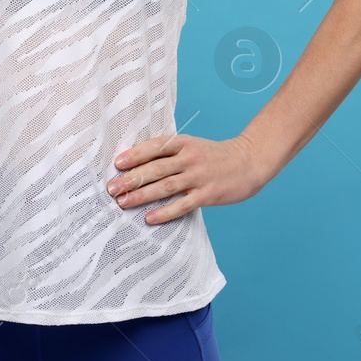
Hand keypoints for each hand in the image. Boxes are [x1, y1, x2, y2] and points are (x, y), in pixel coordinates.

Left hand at [105, 134, 266, 224]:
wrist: (249, 161)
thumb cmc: (215, 156)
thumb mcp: (193, 146)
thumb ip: (170, 153)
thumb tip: (139, 163)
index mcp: (184, 143)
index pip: (155, 147)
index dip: (135, 154)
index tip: (117, 163)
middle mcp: (190, 158)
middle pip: (156, 168)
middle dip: (131, 178)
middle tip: (111, 188)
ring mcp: (199, 176)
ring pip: (165, 186)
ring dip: (142, 195)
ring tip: (123, 202)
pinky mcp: (207, 194)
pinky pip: (182, 204)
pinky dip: (165, 212)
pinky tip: (150, 218)